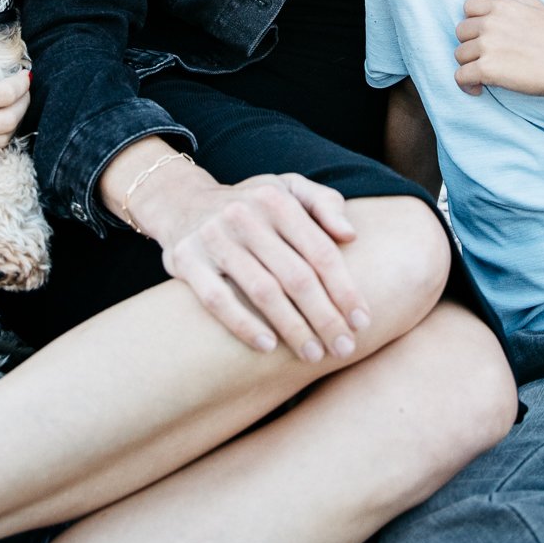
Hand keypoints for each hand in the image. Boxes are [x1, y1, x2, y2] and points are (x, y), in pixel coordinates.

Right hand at [136, 168, 368, 361]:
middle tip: (344, 348)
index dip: (345, 290)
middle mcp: (245, 215)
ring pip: (262, 291)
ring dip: (293, 328)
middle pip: (296, 276)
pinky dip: (244, 325)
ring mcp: (214, 237)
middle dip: (325, 317)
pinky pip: (218, 300)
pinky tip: (268, 347)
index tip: (362, 322)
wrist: (181, 202)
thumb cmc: (251, 205)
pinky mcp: (187, 259)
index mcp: (276, 198)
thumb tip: (351, 234)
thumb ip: (324, 203)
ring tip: (313, 355)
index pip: (320, 251)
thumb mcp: (288, 188)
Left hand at [454, 0, 543, 99]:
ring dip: (470, 65)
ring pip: (459, 54)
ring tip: (483, 74)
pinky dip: (466, 85)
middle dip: (470, 43)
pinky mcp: (486, 69)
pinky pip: (460, 76)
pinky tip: (477, 89)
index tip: (482, 34)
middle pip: (461, 31)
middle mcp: (491, 22)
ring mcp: (487, 45)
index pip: (469, 5)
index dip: (473, 20)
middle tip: (485, 56)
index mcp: (504, 6)